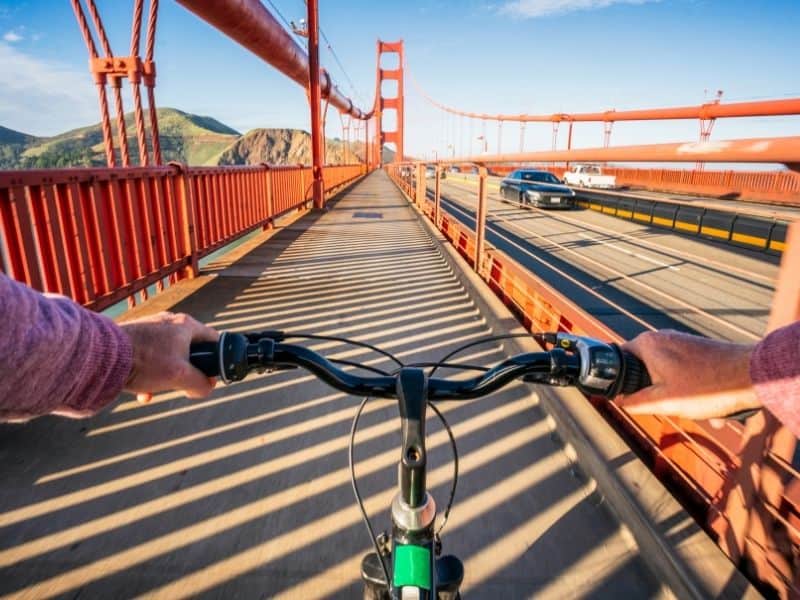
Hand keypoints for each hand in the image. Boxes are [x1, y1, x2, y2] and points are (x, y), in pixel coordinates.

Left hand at [120, 312, 218, 403]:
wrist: (102, 356)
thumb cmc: (145, 362)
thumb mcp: (180, 376)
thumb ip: (200, 383)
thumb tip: (207, 387)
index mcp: (187, 325)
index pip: (214, 339)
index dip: (217, 359)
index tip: (210, 375)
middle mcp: (170, 322)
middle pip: (191, 350)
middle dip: (187, 372)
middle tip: (181, 384)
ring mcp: (151, 328)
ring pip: (169, 356)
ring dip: (167, 375)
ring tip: (157, 388)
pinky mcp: (135, 336)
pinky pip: (151, 356)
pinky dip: (150, 373)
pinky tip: (142, 389)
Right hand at [615, 330, 761, 419]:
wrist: (752, 377)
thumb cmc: (707, 388)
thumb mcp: (663, 402)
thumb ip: (635, 402)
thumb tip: (620, 401)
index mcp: (647, 344)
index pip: (618, 358)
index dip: (619, 379)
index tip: (627, 395)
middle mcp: (662, 337)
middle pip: (643, 368)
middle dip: (654, 391)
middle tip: (666, 405)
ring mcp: (682, 342)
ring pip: (666, 373)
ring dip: (676, 394)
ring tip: (696, 411)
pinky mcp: (698, 349)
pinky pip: (685, 372)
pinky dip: (692, 389)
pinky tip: (709, 408)